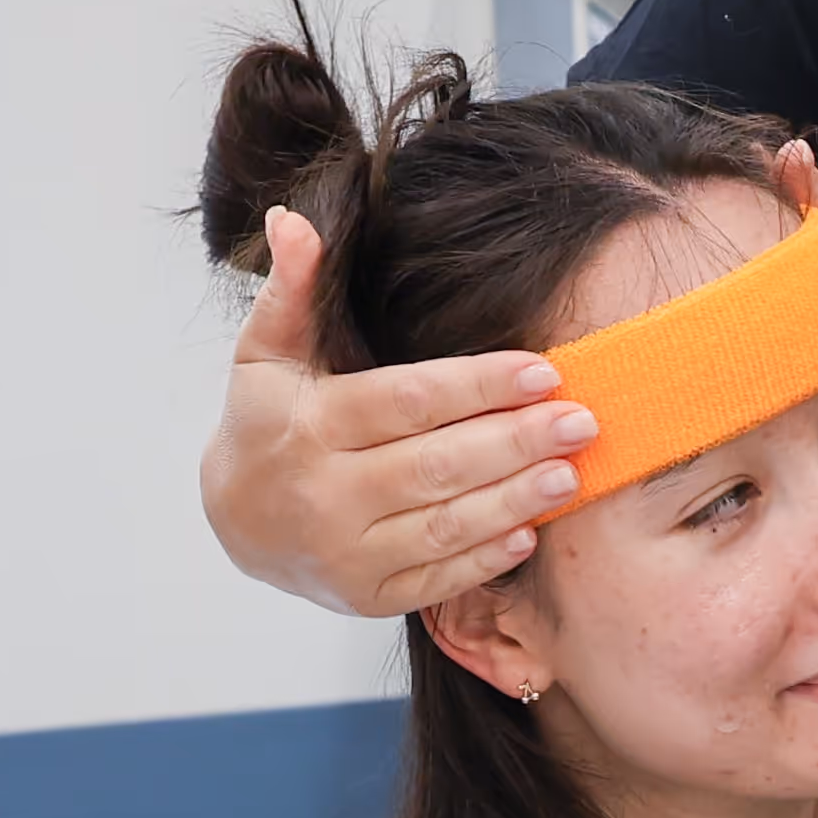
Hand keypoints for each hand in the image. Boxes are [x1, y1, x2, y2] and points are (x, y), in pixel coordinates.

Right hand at [199, 207, 596, 617]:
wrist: (235, 519)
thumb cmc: (268, 419)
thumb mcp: (265, 352)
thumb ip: (290, 289)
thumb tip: (293, 220)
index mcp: (309, 425)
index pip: (407, 402)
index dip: (478, 387)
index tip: (543, 372)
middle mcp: (324, 494)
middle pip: (436, 466)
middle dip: (516, 444)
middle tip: (582, 422)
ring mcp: (345, 554)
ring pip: (443, 527)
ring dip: (514, 501)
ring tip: (571, 474)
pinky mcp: (366, 596)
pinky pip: (436, 579)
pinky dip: (485, 559)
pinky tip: (531, 533)